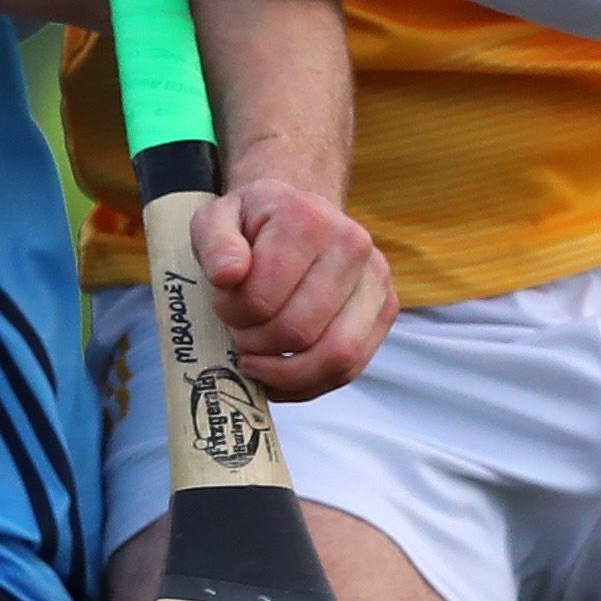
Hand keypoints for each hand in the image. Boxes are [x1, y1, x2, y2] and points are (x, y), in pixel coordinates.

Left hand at [196, 178, 393, 397]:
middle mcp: (353, 246)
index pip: (263, 297)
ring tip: (257, 361)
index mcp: (308, 221)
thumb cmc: (254, 223)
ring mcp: (376, 280)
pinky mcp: (385, 310)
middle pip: (298, 331)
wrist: (299, 217)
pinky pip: (349, 368)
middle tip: (239, 333)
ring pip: (334, 358)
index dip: (233, 314)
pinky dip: (309, 384)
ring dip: (284, 373)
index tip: (223, 305)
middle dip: (256, 345)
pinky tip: (280, 375)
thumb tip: (227, 276)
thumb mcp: (216, 218)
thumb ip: (214, 243)